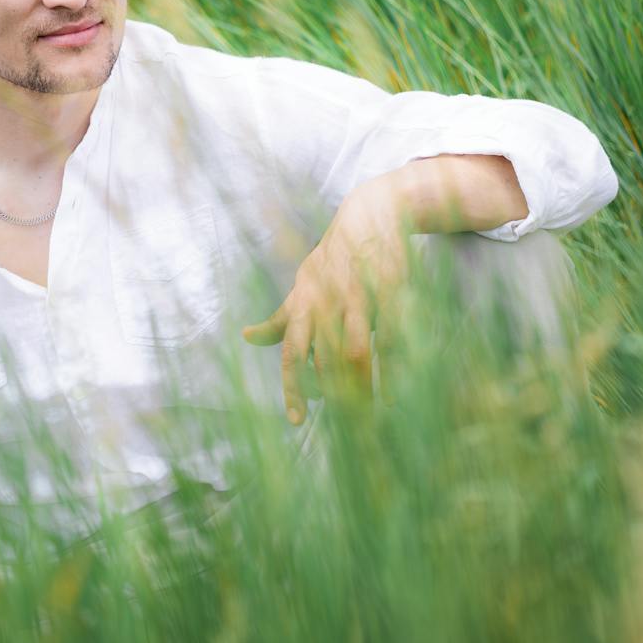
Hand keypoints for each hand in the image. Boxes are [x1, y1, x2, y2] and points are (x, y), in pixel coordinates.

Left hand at [241, 193, 411, 424]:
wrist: (370, 214)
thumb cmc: (332, 259)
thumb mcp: (303, 286)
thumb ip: (281, 318)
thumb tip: (247, 339)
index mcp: (304, 303)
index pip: (293, 353)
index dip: (293, 388)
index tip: (297, 421)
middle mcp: (326, 300)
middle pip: (325, 359)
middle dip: (334, 396)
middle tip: (346, 428)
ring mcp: (358, 295)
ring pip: (356, 351)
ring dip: (362, 386)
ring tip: (369, 415)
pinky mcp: (390, 290)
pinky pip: (391, 335)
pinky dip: (392, 367)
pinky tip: (395, 393)